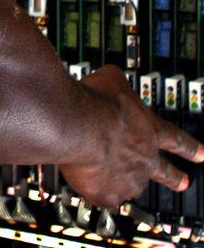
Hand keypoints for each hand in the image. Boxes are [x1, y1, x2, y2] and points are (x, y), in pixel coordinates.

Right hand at [60, 65, 203, 207]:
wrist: (79, 125)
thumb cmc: (96, 102)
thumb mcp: (111, 79)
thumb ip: (117, 83)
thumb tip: (112, 76)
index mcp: (150, 130)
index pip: (176, 139)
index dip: (190, 147)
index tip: (202, 154)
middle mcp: (144, 157)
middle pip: (165, 171)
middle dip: (175, 177)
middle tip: (183, 182)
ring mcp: (128, 178)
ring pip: (132, 186)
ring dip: (126, 184)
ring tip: (118, 183)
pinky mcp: (106, 193)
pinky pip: (103, 196)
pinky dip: (96, 190)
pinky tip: (88, 183)